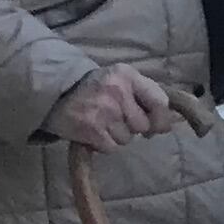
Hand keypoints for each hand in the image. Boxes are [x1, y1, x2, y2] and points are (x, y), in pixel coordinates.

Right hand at [51, 66, 177, 149]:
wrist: (55, 93)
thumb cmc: (96, 88)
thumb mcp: (122, 79)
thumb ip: (146, 94)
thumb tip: (168, 122)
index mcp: (128, 76)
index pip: (160, 102)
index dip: (162, 119)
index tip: (157, 127)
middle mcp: (117, 91)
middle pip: (143, 125)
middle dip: (134, 127)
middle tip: (118, 119)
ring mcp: (103, 111)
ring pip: (127, 139)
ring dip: (118, 136)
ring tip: (103, 123)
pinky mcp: (90, 129)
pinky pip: (111, 148)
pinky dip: (104, 144)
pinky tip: (94, 132)